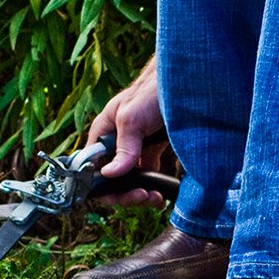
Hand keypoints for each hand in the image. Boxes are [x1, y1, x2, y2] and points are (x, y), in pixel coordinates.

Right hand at [88, 57, 167, 206]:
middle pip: (112, 180)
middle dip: (126, 193)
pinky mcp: (152, 149)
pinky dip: (153, 186)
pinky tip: (162, 193)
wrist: (185, 82)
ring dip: (141, 193)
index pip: (93, 170)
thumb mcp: (132, 119)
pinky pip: (148, 174)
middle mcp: (116, 143)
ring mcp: (134, 148)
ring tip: (156, 197)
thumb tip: (109, 174)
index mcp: (103, 134)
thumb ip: (123, 148)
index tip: (120, 194)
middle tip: (144, 196)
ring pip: (131, 181)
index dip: (104, 187)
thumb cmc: (152, 92)